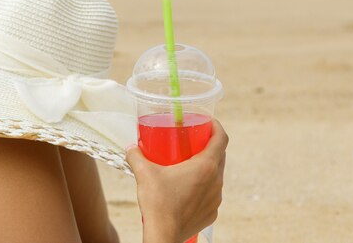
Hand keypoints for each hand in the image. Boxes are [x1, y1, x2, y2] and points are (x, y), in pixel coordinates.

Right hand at [126, 119, 227, 242]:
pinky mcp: (212, 212)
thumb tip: (131, 147)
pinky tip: (189, 189)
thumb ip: (136, 156)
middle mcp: (216, 181)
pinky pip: (211, 194)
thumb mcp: (144, 173)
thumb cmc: (158, 203)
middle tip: (193, 141)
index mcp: (205, 167)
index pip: (221, 139)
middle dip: (209, 146)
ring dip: (207, 168)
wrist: (164, 235)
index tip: (208, 122)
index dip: (217, 127)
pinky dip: (203, 187)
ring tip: (189, 165)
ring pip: (216, 176)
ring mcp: (216, 198)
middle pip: (220, 156)